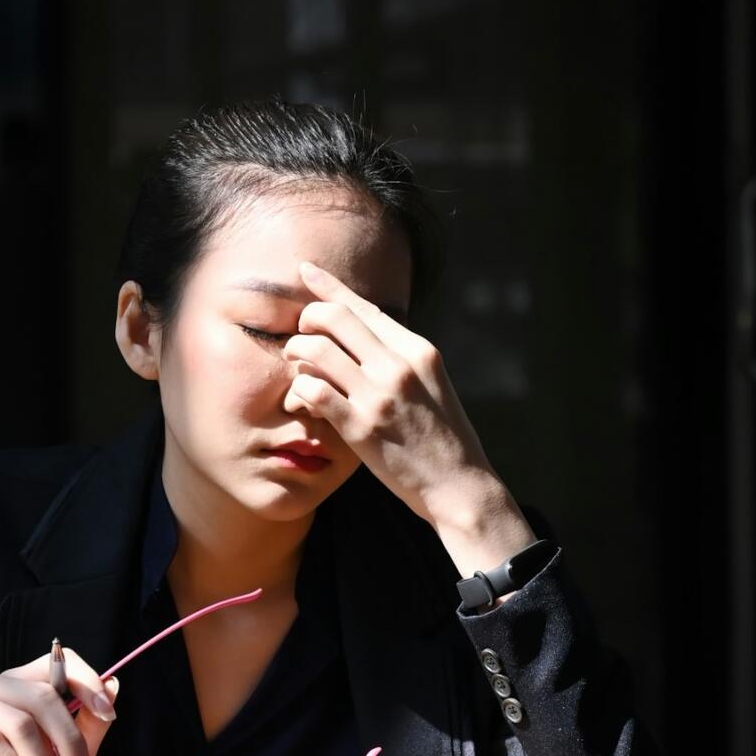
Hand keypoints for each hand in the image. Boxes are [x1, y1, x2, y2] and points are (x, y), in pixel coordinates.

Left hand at [282, 258, 532, 556]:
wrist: (458, 484)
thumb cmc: (441, 436)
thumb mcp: (430, 383)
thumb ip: (399, 356)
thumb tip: (363, 333)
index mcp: (417, 349)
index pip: (363, 306)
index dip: (328, 286)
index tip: (304, 270)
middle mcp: (398, 364)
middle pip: (333, 317)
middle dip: (305, 321)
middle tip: (300, 339)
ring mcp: (379, 395)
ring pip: (315, 349)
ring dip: (296, 355)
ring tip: (299, 370)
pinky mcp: (360, 427)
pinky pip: (312, 390)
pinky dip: (299, 390)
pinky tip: (304, 401)